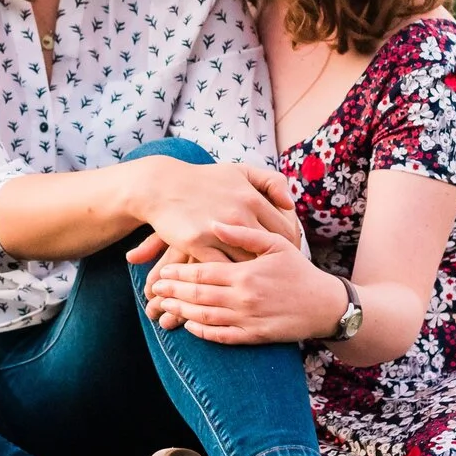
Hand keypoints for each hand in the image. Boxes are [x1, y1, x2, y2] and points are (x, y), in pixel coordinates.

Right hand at [125, 159, 301, 267]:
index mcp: (253, 198)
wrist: (163, 186)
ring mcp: (218, 231)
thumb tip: (292, 204)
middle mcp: (239, 214)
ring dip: (253, 274)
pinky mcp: (197, 244)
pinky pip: (220, 268)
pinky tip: (233, 283)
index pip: (285, 230)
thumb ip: (271, 181)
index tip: (289, 256)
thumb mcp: (241, 171)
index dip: (291, 246)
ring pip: (246, 262)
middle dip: (276, 265)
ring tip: (260, 285)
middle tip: (280, 277)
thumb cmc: (205, 179)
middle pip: (269, 250)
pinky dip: (228, 277)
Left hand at [139, 224, 349, 343]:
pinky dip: (201, 332)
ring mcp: (247, 319)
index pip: (201, 272)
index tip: (161, 270)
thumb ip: (244, 234)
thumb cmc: (299, 270)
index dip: (177, 272)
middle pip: (197, 295)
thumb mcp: (276, 243)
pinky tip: (188, 325)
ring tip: (163, 306)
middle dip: (172, 292)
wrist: (324, 305)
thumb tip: (214, 223)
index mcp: (245, 273)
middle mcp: (243, 298)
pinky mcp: (254, 336)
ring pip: (204, 317)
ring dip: (180, 312)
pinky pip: (221, 336)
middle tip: (154, 289)